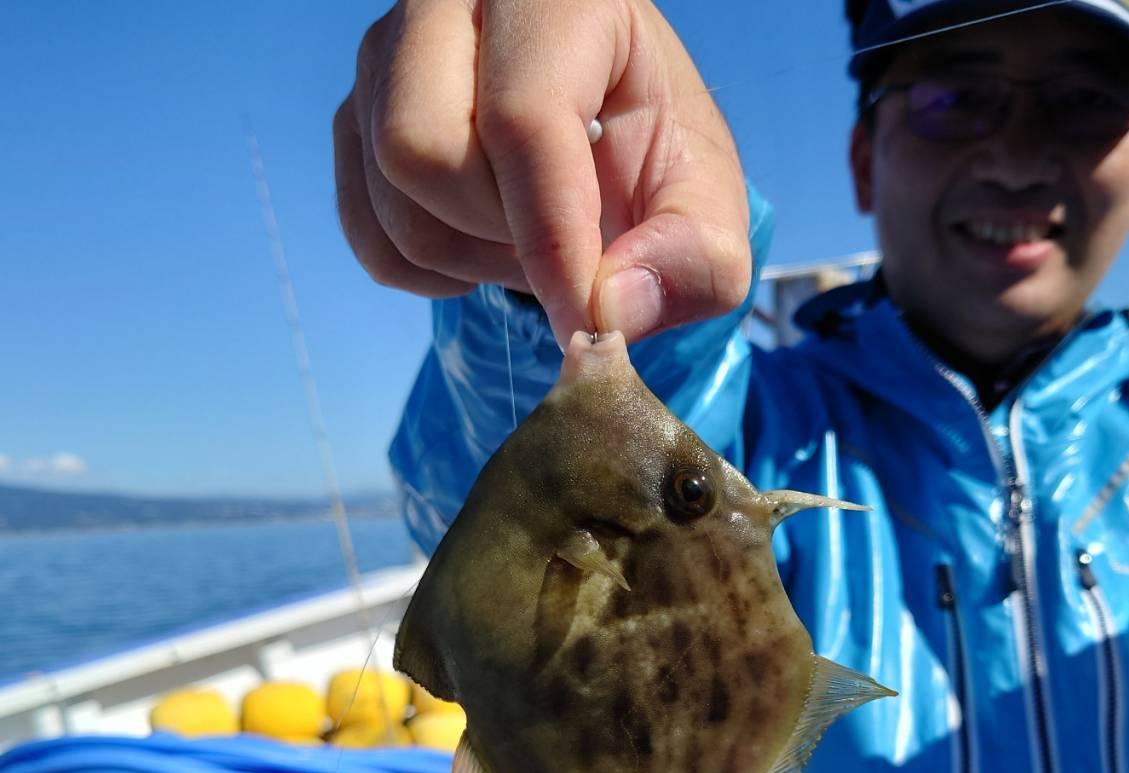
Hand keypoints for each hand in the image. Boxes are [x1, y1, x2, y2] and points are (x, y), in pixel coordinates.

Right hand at [334, 0, 750, 345]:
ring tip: (530, 241)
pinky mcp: (355, 120)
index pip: (523, 118)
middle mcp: (448, 4)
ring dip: (469, 258)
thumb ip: (693, 258)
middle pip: (422, 149)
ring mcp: (386, 59)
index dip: (552, 240)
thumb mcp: (705, 205)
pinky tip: (484, 247)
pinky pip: (368, 233)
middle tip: (563, 248)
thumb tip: (612, 313)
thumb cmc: (651, 159)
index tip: (586, 318)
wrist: (598, 139)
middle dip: (500, 236)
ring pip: (389, 193)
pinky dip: (429, 272)